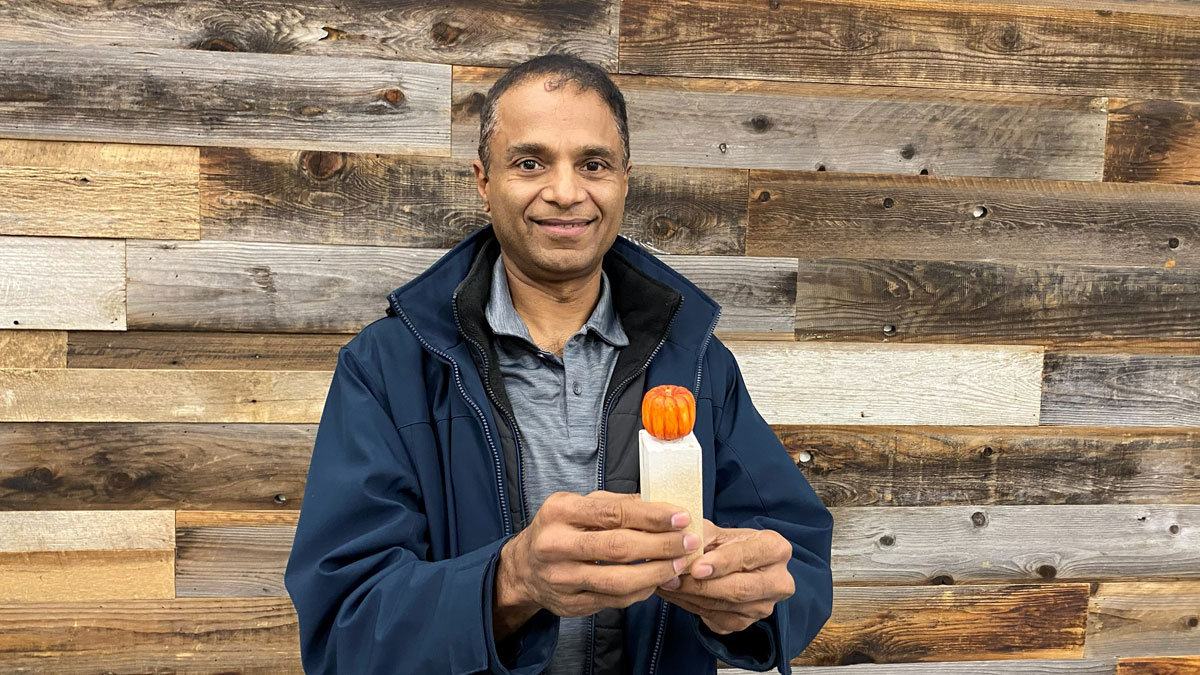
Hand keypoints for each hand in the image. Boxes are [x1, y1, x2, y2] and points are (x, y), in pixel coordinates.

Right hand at [492, 491, 700, 639]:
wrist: (524, 568)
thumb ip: (616, 504)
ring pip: (617, 580)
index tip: (680, 517)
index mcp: (559, 511)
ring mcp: (561, 579)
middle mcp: (555, 545)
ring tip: (679, 564)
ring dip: (655, 573)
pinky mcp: (570, 604)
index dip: (650, 516)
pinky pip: (613, 601)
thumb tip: (659, 505)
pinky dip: (641, 591)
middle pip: (617, 547)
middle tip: (689, 542)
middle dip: (660, 545)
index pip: (612, 513)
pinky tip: (658, 580)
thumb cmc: (560, 529)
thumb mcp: (578, 505)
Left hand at [655, 519, 793, 634]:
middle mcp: (778, 581)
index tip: (696, 567)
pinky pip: (716, 619)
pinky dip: (691, 607)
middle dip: (702, 586)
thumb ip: (703, 535)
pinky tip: (675, 594)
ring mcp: (764, 606)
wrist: (736, 565)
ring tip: (666, 584)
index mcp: (775, 549)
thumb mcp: (718, 532)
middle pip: (739, 589)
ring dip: (690, 597)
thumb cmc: (728, 544)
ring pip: (724, 607)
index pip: (748, 556)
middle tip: (672, 579)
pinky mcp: (746, 623)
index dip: (721, 563)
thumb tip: (683, 545)